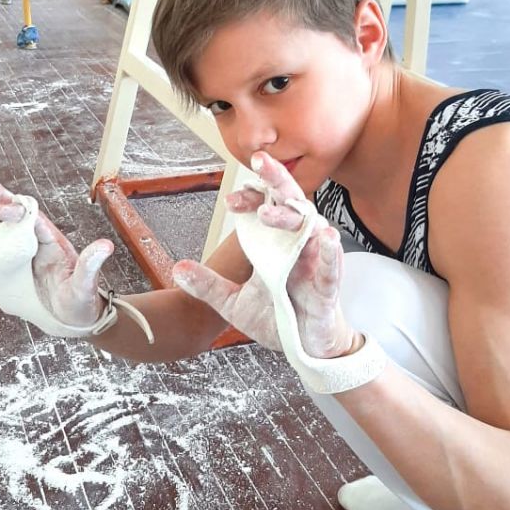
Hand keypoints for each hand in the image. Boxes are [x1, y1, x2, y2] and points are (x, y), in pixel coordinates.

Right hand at [0, 176, 113, 329]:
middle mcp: (35, 239)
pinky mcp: (9, 260)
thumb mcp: (86, 286)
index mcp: (52, 241)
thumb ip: (91, 266)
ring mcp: (21, 248)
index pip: (33, 218)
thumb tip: (105, 246)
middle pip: (14, 211)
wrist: (71, 318)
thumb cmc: (81, 302)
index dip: (18, 209)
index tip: (4, 209)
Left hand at [173, 153, 358, 358]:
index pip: (267, 207)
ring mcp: (315, 266)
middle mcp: (299, 247)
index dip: (252, 196)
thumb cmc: (277, 319)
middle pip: (291, 204)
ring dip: (291, 217)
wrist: (304, 350)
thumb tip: (177, 269)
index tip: (231, 199)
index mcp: (278, 245)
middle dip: (276, 181)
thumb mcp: (233, 303)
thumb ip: (208, 285)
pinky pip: (332, 269)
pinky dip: (331, 254)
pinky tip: (327, 238)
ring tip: (268, 211)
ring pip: (311, 230)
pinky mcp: (328, 291)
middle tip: (259, 159)